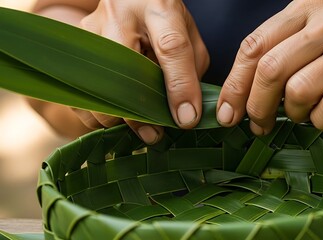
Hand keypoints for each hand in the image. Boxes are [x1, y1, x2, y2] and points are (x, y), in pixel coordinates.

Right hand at [33, 0, 208, 142]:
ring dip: (117, 117)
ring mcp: (91, 31)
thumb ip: (191, 67)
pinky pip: (79, 92)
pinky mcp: (75, 48)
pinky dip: (97, 113)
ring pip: (96, 86)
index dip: (180, 87)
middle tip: (155, 134)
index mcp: (158, 8)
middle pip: (122, 72)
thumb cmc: (163, 18)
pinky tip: (117, 118)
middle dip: (138, 113)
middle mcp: (119, 15)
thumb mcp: (188, 32)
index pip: (171, 48)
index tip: (186, 119)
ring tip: (138, 126)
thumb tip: (185, 110)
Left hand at [217, 0, 322, 134]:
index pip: (254, 46)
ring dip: (292, 114)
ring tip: (302, 114)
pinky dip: (320, 121)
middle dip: (256, 106)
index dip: (234, 83)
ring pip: (296, 92)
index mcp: (307, 8)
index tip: (228, 110)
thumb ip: (282, 51)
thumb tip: (243, 90)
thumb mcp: (320, 32)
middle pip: (269, 70)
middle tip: (258, 124)